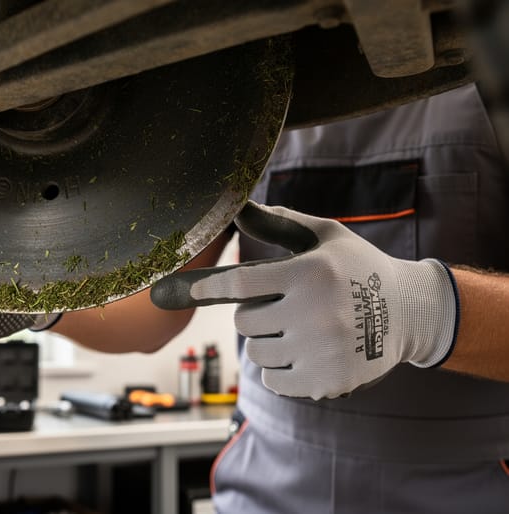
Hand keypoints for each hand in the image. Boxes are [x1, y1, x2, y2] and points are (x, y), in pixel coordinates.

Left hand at [150, 202, 458, 399]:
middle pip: (245, 322)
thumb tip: (236, 202)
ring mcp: (321, 352)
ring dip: (267, 341)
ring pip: (257, 353)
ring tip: (297, 328)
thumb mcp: (323, 236)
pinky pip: (274, 380)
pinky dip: (280, 370)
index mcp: (310, 273)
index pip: (240, 283)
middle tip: (278, 306)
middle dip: (253, 313)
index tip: (180, 290)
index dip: (206, 288)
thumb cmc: (356, 267)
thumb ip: (277, 223)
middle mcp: (314, 313)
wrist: (409, 312)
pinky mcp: (326, 381)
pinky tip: (305, 353)